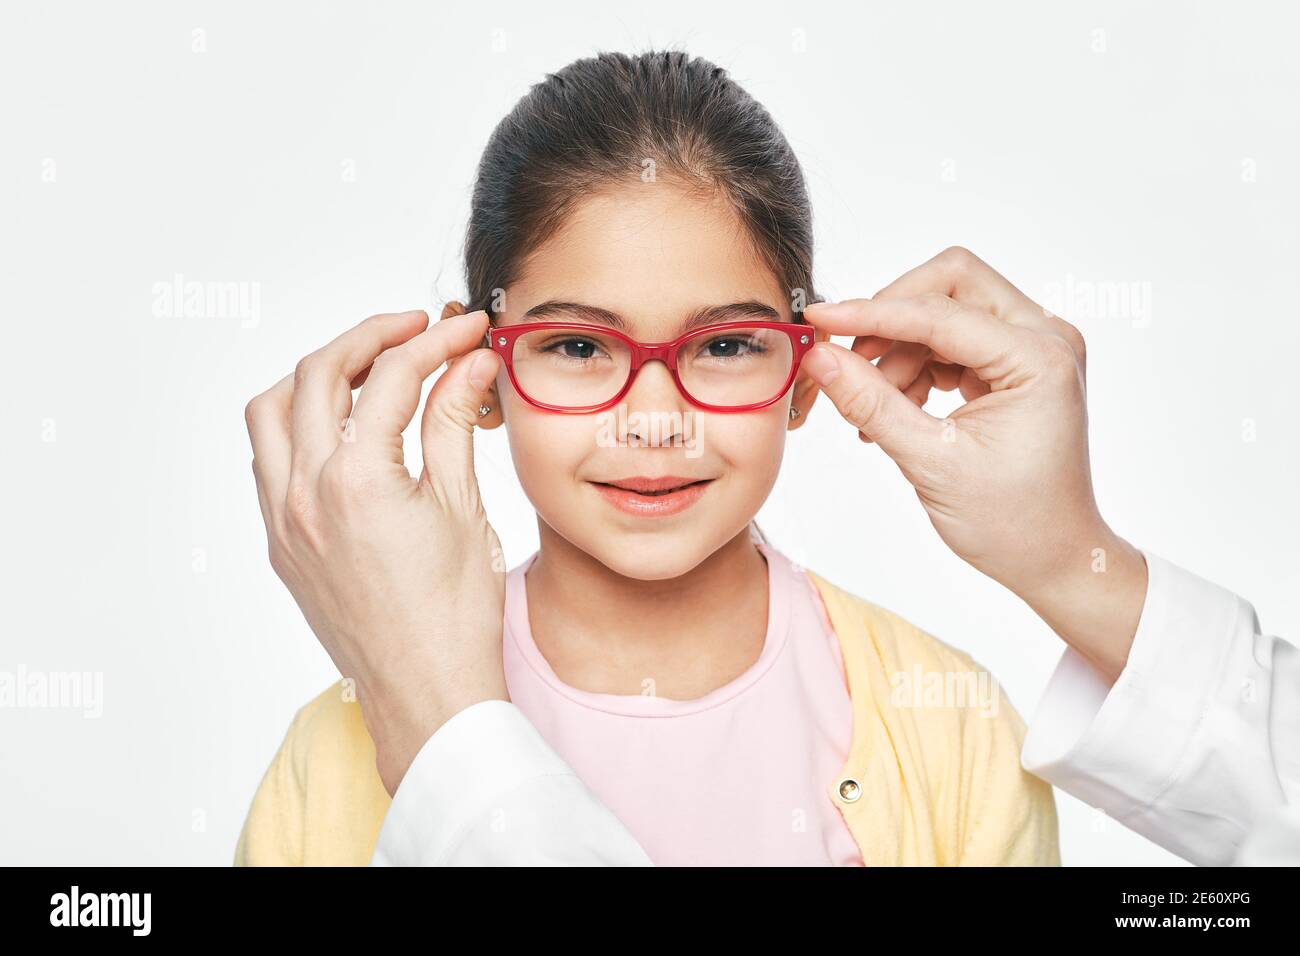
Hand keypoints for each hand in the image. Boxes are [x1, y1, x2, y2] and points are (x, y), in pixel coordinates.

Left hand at [243, 308, 506, 793]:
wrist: (426, 692)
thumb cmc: (455, 617)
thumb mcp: (463, 508)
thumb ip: (454, 423)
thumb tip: (468, 363)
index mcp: (357, 480)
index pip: (392, 377)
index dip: (436, 342)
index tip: (465, 332)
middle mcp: (304, 493)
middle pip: (318, 374)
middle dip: (369, 339)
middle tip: (417, 332)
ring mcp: (282, 521)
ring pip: (271, 412)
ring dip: (315, 376)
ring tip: (366, 372)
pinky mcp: (279, 546)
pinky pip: (266, 462)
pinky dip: (296, 427)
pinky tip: (339, 431)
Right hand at [801, 247, 1146, 681]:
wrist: (1054, 559)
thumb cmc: (1012, 522)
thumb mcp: (931, 463)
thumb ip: (872, 403)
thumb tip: (819, 356)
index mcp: (1039, 358)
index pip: (941, 313)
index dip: (872, 314)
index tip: (819, 319)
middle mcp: (1044, 338)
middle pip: (951, 284)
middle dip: (892, 315)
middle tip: (848, 357)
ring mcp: (1032, 348)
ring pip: (945, 311)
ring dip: (899, 350)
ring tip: (875, 409)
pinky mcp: (1014, 364)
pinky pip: (951, 340)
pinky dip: (915, 366)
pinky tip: (896, 409)